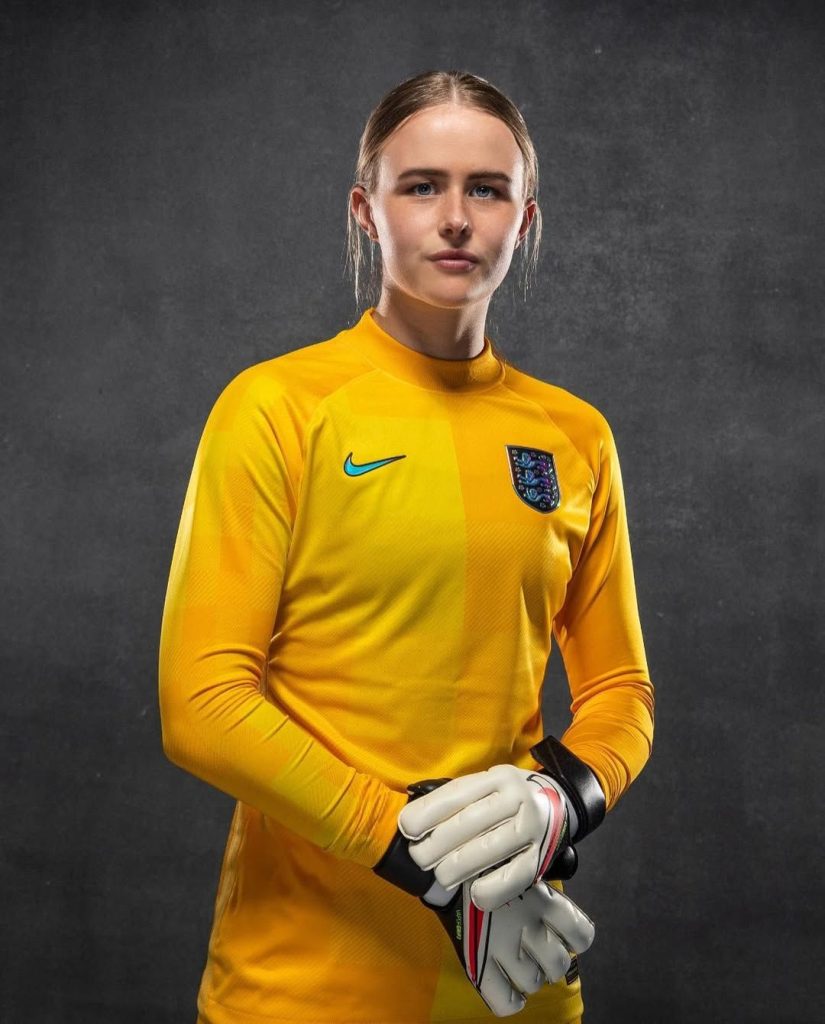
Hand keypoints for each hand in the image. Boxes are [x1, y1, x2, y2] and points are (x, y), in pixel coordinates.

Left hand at [398, 764, 569, 911]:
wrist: (557, 803)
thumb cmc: (505, 799)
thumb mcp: (484, 786)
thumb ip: (455, 799)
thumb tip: (412, 823)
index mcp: (497, 778)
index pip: (457, 794)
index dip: (428, 812)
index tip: (406, 828)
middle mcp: (517, 798)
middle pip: (470, 822)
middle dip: (438, 843)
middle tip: (419, 858)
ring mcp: (532, 827)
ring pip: (489, 849)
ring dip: (459, 866)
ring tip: (440, 875)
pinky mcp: (541, 856)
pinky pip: (515, 875)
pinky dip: (493, 888)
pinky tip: (475, 894)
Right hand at [423, 873, 594, 1016]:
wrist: (444, 866)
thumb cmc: (488, 864)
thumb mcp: (523, 867)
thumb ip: (543, 891)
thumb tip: (560, 915)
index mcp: (543, 900)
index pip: (582, 936)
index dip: (574, 940)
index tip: (561, 934)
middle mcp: (527, 925)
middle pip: (558, 964)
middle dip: (549, 961)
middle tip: (533, 948)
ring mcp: (503, 946)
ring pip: (533, 983)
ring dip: (527, 976)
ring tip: (514, 960)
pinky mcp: (478, 964)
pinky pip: (506, 1002)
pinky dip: (510, 1001)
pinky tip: (506, 986)